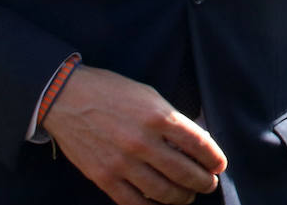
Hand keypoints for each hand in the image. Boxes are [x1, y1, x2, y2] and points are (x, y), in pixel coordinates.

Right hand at [43, 65, 226, 204]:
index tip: (220, 165)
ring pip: (162, 191)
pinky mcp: (103, 177)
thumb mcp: (150, 96)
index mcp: (158, 116)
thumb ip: (173, 120)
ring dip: (181, 197)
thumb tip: (197, 142)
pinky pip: (133, 201)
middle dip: (203, 182)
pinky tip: (159, 203)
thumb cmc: (113, 93)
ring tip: (188, 196)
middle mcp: (142, 141)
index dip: (214, 158)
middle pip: (184, 172)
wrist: (67, 98)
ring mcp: (121, 162)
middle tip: (209, 184)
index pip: (198, 144)